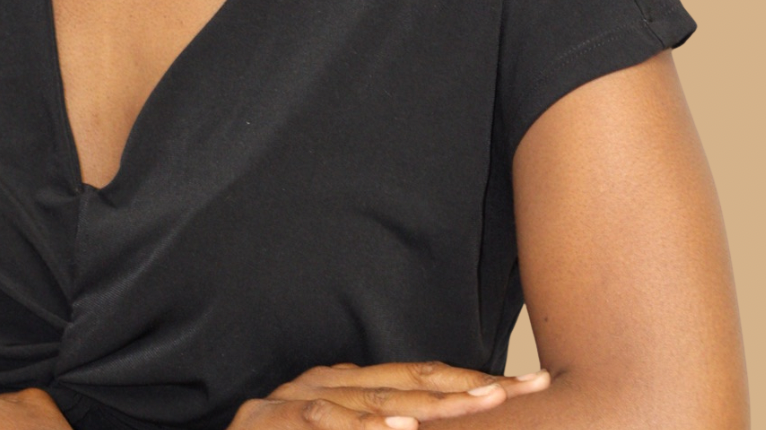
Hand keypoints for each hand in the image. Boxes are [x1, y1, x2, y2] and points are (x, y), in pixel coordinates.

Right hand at [230, 361, 551, 429]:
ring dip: (431, 406)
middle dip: (470, 388)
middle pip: (411, 383)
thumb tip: (424, 424)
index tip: (530, 390)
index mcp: (349, 386)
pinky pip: (324, 423)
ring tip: (480, 406)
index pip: (423, 378)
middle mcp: (329, 383)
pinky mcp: (275, 423)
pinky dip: (363, 428)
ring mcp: (301, 400)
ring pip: (375, 400)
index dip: (476, 381)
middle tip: (522, 394)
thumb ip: (383, 424)